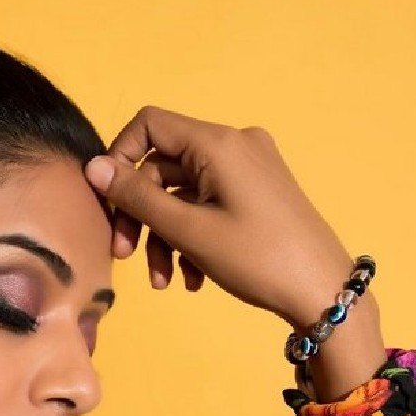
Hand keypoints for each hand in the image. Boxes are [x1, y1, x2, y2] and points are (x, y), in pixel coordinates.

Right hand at [85, 105, 366, 329]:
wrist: (322, 291)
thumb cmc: (259, 259)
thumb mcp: (189, 231)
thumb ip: (137, 197)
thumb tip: (93, 168)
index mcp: (218, 144)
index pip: (150, 124)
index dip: (120, 158)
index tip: (109, 201)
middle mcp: (234, 146)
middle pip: (163, 167)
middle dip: (141, 214)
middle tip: (125, 257)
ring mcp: (248, 170)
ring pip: (182, 193)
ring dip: (165, 236)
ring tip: (164, 281)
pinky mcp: (257, 193)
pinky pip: (207, 205)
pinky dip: (192, 237)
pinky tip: (194, 278)